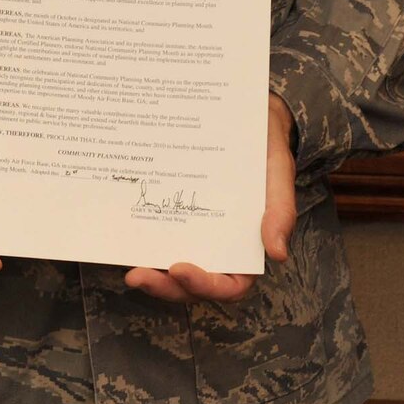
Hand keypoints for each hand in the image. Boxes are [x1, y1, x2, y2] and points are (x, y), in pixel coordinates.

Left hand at [125, 93, 297, 302]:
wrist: (246, 116)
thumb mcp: (277, 173)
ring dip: (150, 273)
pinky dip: (142, 242)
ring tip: (128, 268)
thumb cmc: (264, 146)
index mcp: (247, 247)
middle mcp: (218, 246)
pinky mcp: (173, 212)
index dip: (205, 285)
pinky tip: (123, 234)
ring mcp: (193, 232)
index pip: (230, 285)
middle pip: (192, 284)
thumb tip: (277, 254)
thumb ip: (280, 212)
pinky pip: (158, 233)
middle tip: (137, 276)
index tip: (178, 268)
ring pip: (170, 268)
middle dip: (164, 287)